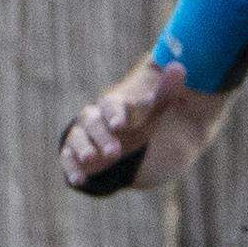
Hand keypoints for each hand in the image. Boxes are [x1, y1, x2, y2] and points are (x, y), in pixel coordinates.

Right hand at [62, 61, 185, 194]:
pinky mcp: (75, 157)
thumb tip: (179, 67)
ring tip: (92, 159)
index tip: (122, 124)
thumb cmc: (138, 127)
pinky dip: (71, 168)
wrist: (126, 151)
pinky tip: (79, 179)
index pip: (111, 105)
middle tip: (115, 152)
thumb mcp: (154, 114)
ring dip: (84, 148)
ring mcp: (83, 138)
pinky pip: (68, 159)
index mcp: (113, 107)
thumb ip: (165, 93)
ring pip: (77, 138)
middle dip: (102, 135)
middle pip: (92, 122)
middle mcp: (94, 119)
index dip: (115, 114)